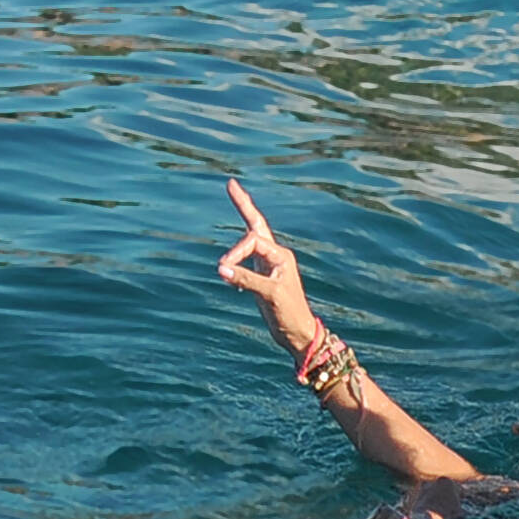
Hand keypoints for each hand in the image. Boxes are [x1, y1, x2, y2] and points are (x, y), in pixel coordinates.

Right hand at [214, 178, 317, 354]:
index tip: (223, 269)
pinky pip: (245, 258)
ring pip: (249, 239)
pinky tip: (230, 255)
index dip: (235, 252)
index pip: (252, 241)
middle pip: (255, 224)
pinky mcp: (261, 277)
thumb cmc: (289, 313)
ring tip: (234, 194)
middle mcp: (274, 256)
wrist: (297, 333)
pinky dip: (235, 254)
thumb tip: (221, 269)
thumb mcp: (269, 295)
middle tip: (230, 184)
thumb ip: (245, 279)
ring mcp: (267, 266)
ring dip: (240, 222)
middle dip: (243, 205)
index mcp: (280, 255)